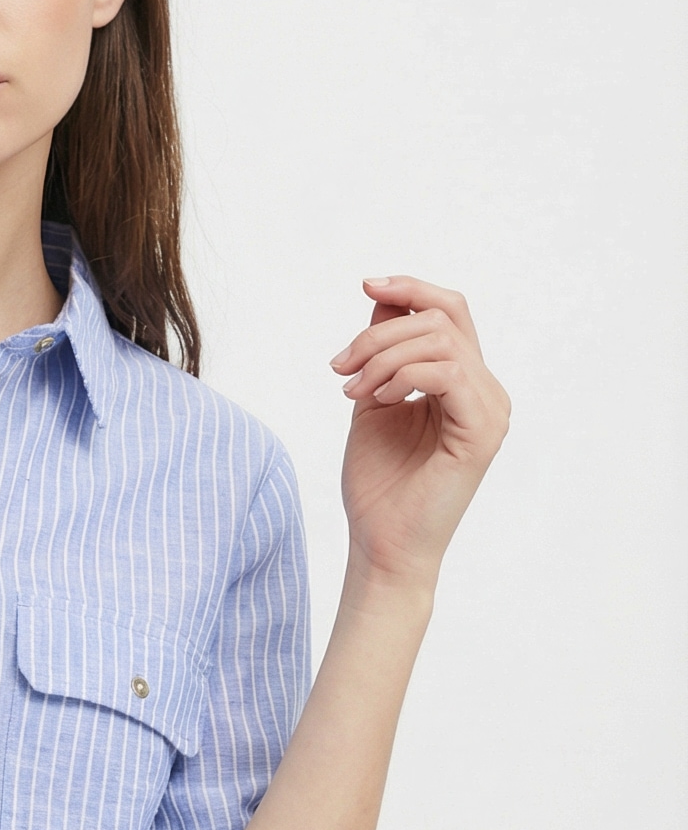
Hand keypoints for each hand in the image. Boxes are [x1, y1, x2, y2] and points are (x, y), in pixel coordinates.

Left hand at [330, 275, 509, 588]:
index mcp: (463, 382)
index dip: (410, 288)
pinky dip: (403, 375)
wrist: (381, 544)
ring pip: (442, 340)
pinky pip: (449, 372)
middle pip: (443, 317)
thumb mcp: (371, 399)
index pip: (449, 311)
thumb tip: (381, 296)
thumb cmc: (378, 483)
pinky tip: (377, 399)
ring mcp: (490, 410)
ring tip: (351, 390)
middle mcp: (486, 391)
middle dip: (380, 331)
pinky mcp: (483, 431)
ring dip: (384, 356)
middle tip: (340, 367)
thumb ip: (382, 351)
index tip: (366, 285)